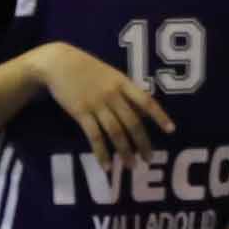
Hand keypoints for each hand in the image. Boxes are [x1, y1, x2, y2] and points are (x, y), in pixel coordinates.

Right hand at [36, 44, 173, 159]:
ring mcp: (96, 104)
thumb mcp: (110, 74)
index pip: (146, 101)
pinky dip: (101, 153)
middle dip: (142, 143)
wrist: (58, 62)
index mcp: (122, 82)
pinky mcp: (81, 113)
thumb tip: (143, 111)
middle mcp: (112, 94)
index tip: (171, 130)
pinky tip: (107, 166)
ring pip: (115, 132)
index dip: (159, 116)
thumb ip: (125, 91)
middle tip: (149, 159)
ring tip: (131, 166)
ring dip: (125, 151)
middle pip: (132, 122)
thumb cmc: (86, 68)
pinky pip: (94, 136)